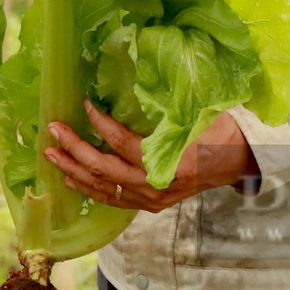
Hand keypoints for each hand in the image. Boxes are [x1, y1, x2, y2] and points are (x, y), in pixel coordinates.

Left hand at [43, 100, 256, 212]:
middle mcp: (155, 186)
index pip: (123, 144)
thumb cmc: (218, 131)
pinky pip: (113, 200)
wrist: (239, 161)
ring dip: (74, 171)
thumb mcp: (193, 114)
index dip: (100, 124)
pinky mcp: (151, 204)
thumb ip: (161, 108)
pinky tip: (72, 179)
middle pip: (104, 170)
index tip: (85, 104)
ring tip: (51, 155)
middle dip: (74, 149)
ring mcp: (152, 199)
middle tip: (53, 130)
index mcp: (168, 162)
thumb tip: (126, 84)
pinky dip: (90, 189)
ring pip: (103, 188)